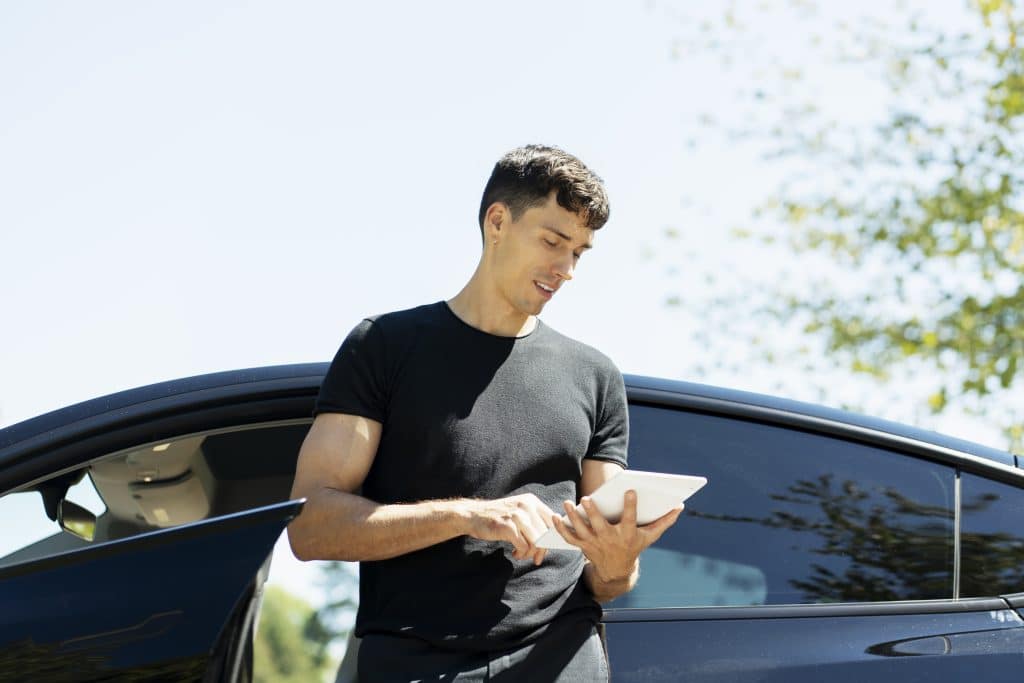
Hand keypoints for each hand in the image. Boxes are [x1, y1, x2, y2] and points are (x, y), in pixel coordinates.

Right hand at [463, 493, 554, 565]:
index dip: (552, 538)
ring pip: (537, 541)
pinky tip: (514, 553)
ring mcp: (517, 515)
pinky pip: (523, 546)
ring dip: (530, 553)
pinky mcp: (507, 526)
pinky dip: (521, 553)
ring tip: (522, 555)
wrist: (473, 515)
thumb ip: (535, 521)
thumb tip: (552, 540)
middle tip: (534, 558)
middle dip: (542, 550)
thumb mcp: (519, 512)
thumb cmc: (498, 518)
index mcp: (532, 501)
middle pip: (546, 533)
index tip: (546, 549)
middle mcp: (526, 505)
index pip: (552, 521)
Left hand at [552, 490, 683, 580]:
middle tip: (587, 499)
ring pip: (582, 530)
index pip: (630, 519)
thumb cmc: (634, 547)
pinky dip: (561, 528)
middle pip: (600, 526)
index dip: (631, 505)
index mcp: (627, 534)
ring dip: (573, 518)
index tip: (630, 490)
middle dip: (593, 513)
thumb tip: (680, 506)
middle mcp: (610, 539)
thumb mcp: (650, 536)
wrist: (616, 572)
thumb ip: (664, 521)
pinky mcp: (583, 546)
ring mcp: (594, 543)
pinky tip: (554, 516)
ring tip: (568, 503)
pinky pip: (570, 537)